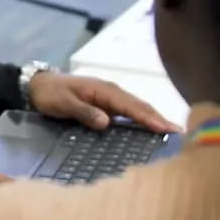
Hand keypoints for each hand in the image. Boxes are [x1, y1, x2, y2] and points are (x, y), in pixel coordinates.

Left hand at [28, 72, 181, 132]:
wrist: (38, 86)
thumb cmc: (51, 94)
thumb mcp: (64, 102)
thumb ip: (84, 111)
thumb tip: (107, 122)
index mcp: (104, 90)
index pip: (131, 105)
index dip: (148, 117)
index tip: (165, 128)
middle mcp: (112, 93)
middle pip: (140, 106)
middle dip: (160, 118)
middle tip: (181, 133)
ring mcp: (111, 99)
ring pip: (137, 109)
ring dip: (155, 119)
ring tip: (174, 133)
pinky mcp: (107, 106)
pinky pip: (129, 113)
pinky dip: (143, 119)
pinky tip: (152, 130)